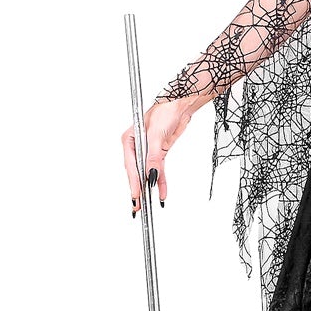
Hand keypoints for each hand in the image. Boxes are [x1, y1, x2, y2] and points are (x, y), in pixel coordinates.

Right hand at [122, 97, 198, 214]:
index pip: (130, 165)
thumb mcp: (157, 134)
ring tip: (145, 205)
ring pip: (147, 173)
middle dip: (137, 188)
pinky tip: (162, 193)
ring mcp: (148, 150)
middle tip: (137, 205)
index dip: (133, 181)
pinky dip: (161, 182)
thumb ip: (153, 156)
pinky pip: (159, 170)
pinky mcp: (159, 153)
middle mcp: (136, 146)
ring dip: (147, 188)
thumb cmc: (165, 111)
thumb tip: (150, 174)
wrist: (181, 105)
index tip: (136, 193)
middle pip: (136, 171)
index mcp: (129, 139)